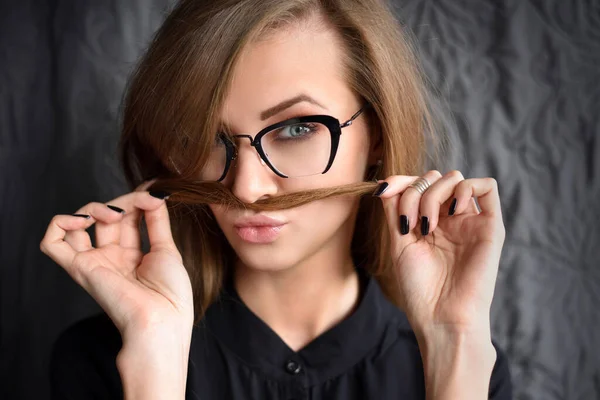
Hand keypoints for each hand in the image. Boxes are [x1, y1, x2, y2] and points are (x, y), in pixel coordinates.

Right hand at [40, 180, 193, 338]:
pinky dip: (60, 223)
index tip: (155, 194)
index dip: (138, 201)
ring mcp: (95, 262)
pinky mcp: (80, 269)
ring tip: (114, 213)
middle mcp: (112, 258)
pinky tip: (82, 220)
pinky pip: (52, 244)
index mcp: (133, 256)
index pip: (127, 217)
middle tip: (142, 201)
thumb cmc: (171, 294)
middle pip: (106, 216)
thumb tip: (155, 194)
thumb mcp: (167, 249)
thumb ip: (157, 221)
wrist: (162, 321)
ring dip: (94, 207)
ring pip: (78, 224)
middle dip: (124, 201)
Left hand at [376, 170, 504, 335]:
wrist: (442, 317)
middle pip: (433, 179)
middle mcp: (450, 219)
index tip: (385, 191)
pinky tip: (453, 211)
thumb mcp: (399, 242)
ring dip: (433, 195)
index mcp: (428, 221)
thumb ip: (395, 209)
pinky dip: (465, 189)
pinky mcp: (491, 227)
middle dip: (415, 192)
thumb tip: (386, 180)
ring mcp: (470, 221)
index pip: (417, 184)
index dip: (401, 181)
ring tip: (428, 226)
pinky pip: (487, 187)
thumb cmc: (419, 288)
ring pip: (454, 179)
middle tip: (411, 223)